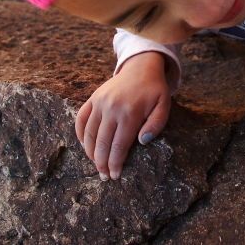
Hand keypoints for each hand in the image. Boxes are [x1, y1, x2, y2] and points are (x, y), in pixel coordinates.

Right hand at [75, 52, 170, 179]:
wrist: (141, 67)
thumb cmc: (154, 90)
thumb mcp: (164, 106)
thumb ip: (156, 124)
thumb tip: (142, 142)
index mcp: (130, 113)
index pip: (119, 146)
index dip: (115, 163)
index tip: (115, 176)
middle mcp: (112, 108)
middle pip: (102, 143)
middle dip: (102, 163)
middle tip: (104, 177)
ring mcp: (99, 103)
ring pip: (89, 134)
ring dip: (90, 153)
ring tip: (96, 166)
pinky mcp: (92, 98)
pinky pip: (80, 119)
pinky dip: (79, 135)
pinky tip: (85, 146)